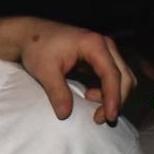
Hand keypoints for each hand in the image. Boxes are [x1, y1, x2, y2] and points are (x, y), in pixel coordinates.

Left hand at [20, 22, 135, 123]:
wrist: (29, 34)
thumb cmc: (36, 48)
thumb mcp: (44, 71)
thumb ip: (57, 92)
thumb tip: (65, 115)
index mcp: (94, 45)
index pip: (112, 74)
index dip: (113, 98)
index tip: (109, 116)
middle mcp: (104, 45)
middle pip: (124, 76)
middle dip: (116, 100)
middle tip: (99, 118)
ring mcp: (103, 50)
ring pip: (121, 77)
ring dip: (113, 95)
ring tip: (91, 105)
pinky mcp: (98, 57)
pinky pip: (112, 76)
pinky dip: (107, 90)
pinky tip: (88, 95)